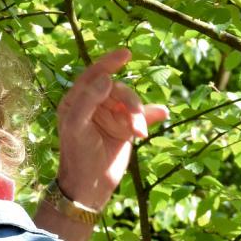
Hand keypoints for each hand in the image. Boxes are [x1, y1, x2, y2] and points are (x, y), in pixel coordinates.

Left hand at [56, 50, 168, 209]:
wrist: (89, 186)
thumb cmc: (77, 155)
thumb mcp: (76, 126)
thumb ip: (88, 100)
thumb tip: (106, 78)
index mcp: (77, 100)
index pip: (94, 74)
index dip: (109, 62)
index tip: (126, 54)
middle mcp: (95, 104)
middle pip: (119, 89)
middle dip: (130, 104)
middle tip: (135, 126)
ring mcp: (111, 115)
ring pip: (132, 103)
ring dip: (139, 116)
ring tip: (140, 134)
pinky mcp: (125, 129)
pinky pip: (142, 115)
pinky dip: (151, 115)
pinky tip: (163, 114)